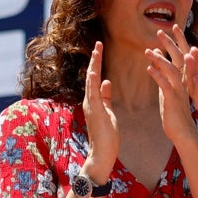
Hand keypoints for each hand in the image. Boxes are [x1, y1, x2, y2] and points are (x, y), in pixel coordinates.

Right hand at [82, 41, 118, 176]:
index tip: (100, 49)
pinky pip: (93, 94)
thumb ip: (105, 97)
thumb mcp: (108, 112)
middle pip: (91, 76)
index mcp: (93, 101)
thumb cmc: (107, 136)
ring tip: (97, 50)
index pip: (94, 78)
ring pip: (90, 81)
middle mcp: (89, 101)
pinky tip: (95, 71)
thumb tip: (106, 81)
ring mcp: (90, 106)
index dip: (97, 63)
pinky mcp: (95, 112)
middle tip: (99, 43)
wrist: (102, 154)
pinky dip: (93, 82)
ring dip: (94, 65)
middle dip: (95, 59)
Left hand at [144, 26, 197, 143]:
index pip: (183, 56)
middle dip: (172, 43)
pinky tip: (148, 68)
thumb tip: (155, 66)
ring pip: (173, 70)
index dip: (178, 42)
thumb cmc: (174, 115)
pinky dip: (158, 76)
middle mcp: (185, 83)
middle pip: (181, 58)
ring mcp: (181, 91)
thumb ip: (163, 78)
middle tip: (160, 31)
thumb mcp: (168, 93)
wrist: (183, 134)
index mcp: (184, 79)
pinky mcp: (174, 101)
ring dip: (161, 58)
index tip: (172, 28)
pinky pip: (167, 85)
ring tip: (147, 51)